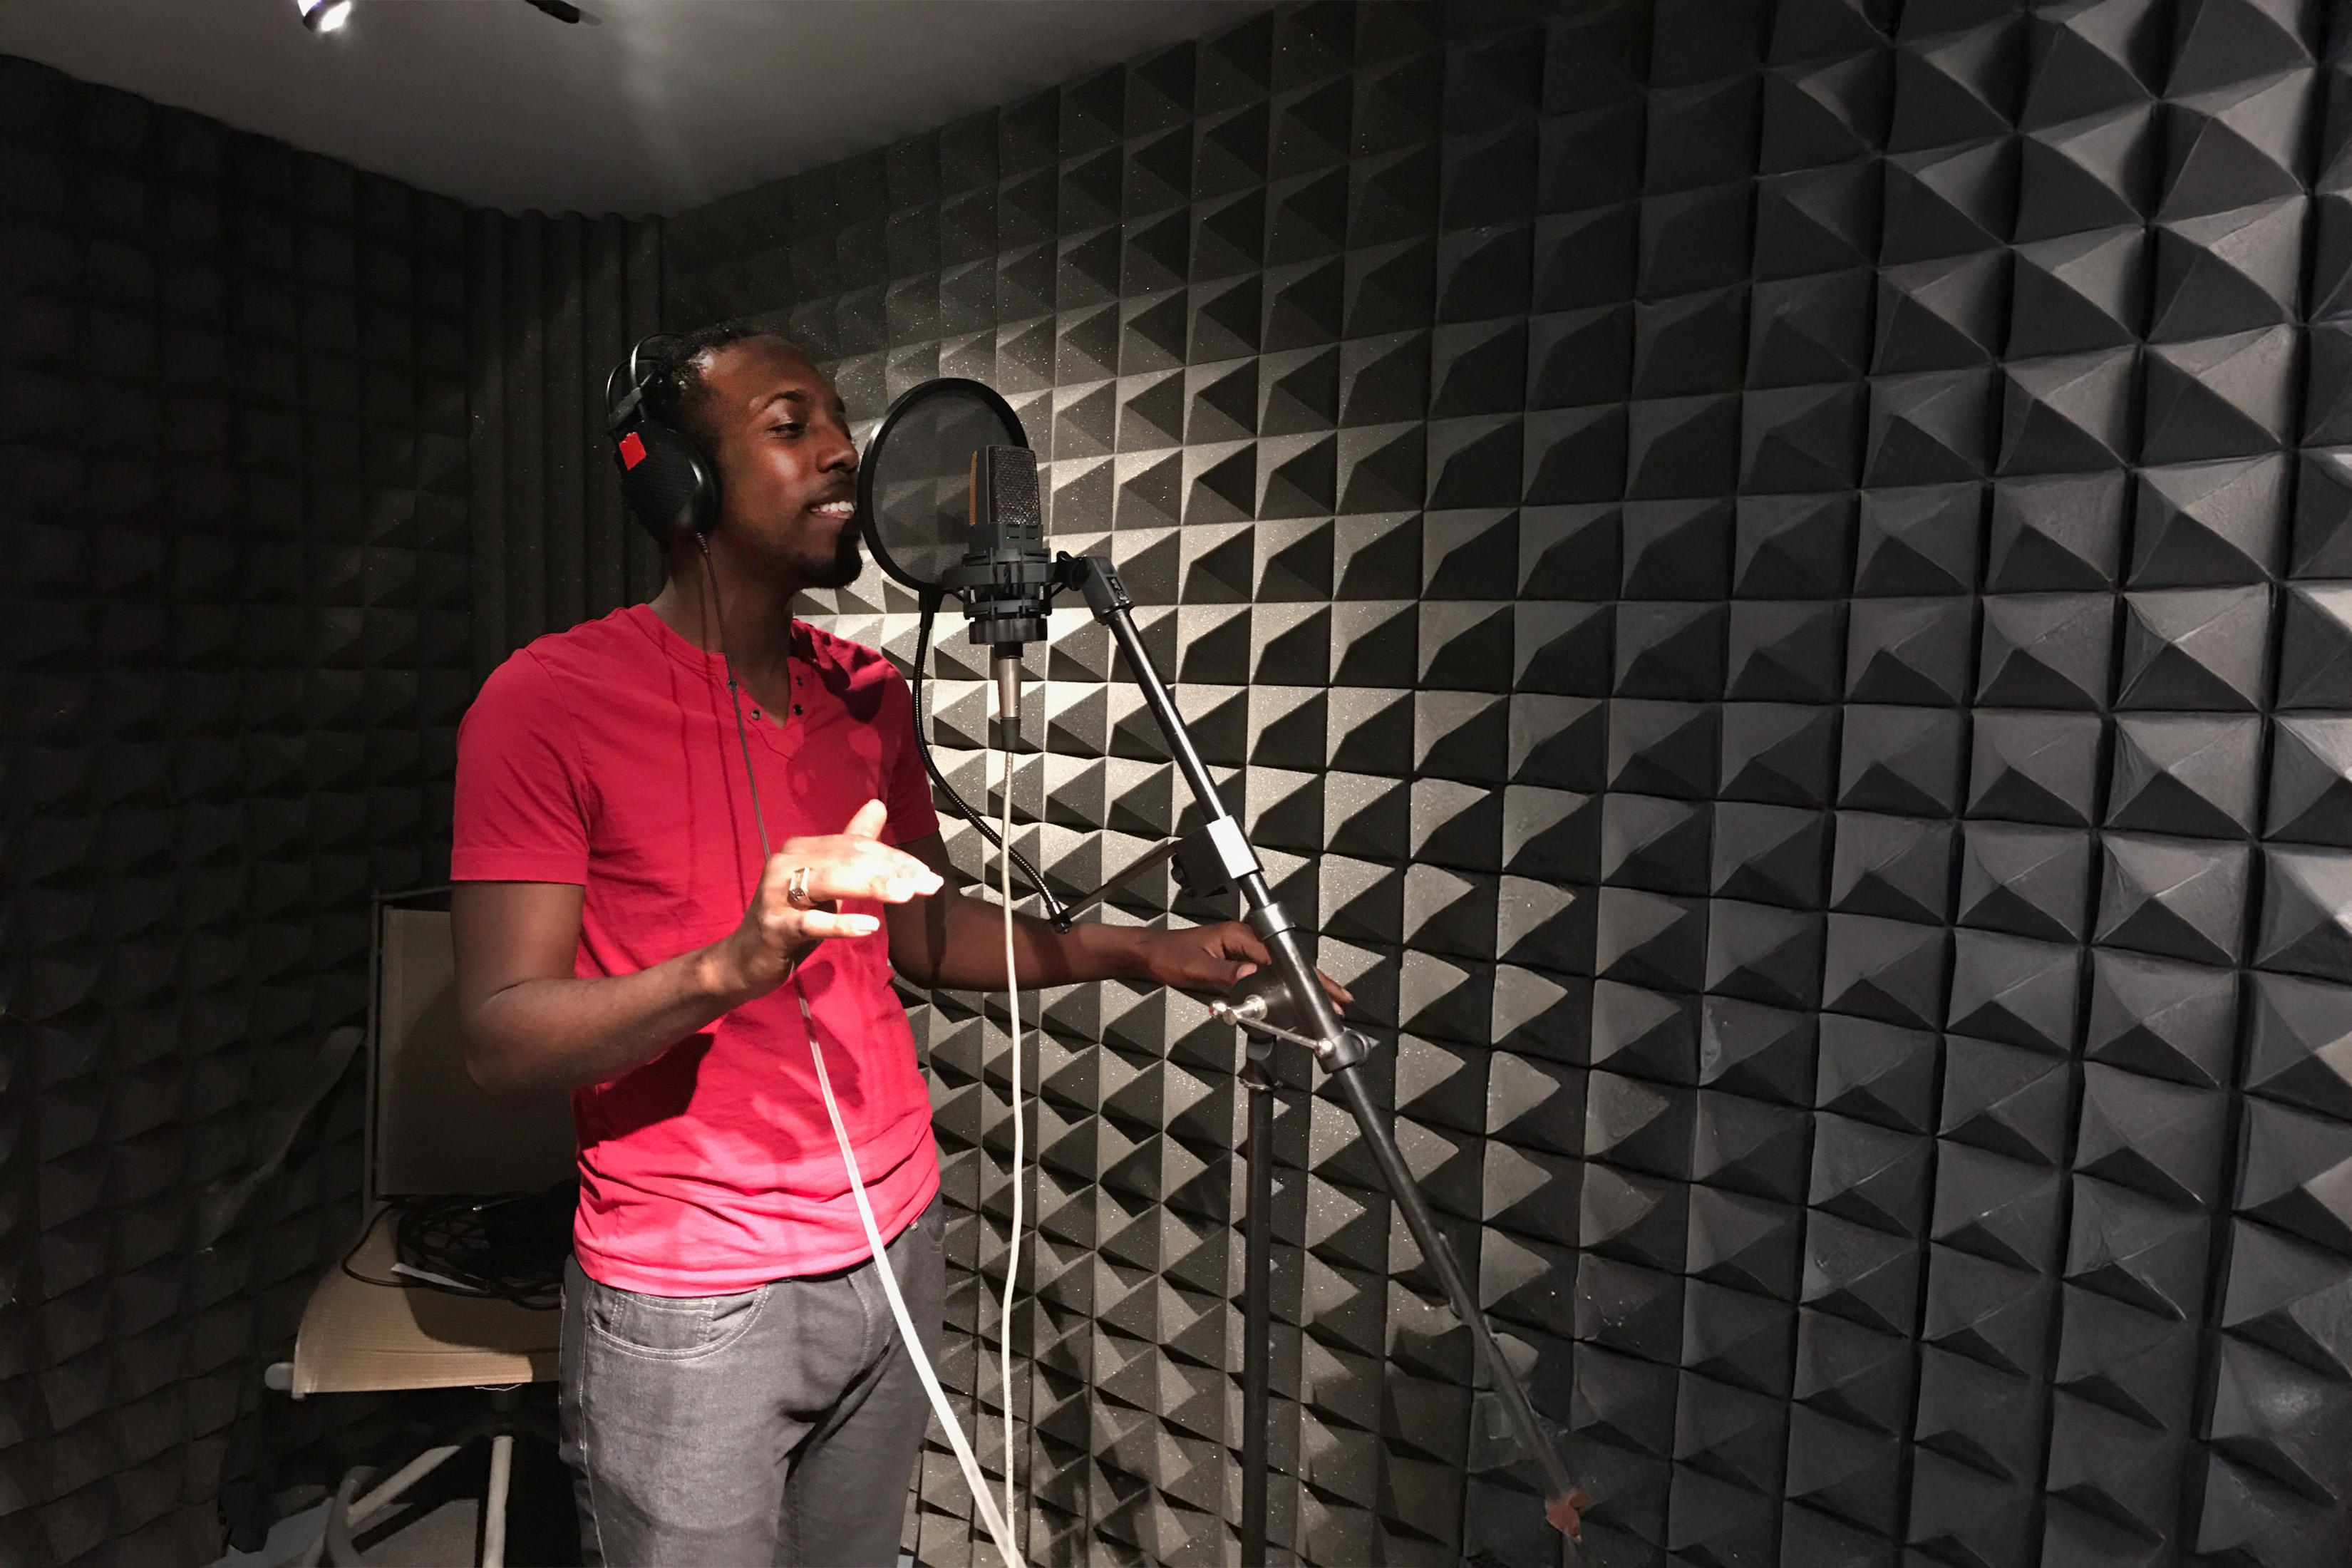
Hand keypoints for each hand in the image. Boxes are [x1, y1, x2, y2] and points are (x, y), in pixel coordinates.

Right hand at [709, 800, 942, 998]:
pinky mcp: (775, 926)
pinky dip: (840, 923)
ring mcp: (777, 894)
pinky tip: (869, 927)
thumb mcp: (826, 881)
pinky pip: (811, 922)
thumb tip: (878, 805)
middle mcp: (787, 863)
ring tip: (906, 894)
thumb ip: (851, 844)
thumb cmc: (792, 919)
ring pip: (830, 882)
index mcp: (802, 849)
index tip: (927, 875)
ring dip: (871, 887)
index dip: (895, 859)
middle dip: (892, 872)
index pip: (856, 847)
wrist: (745, 959)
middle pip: (848, 860)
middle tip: (928, 885)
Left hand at [1137, 921, 1352, 1011]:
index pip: (1281, 957)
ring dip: (1304, 984)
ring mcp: (1242, 948)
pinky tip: (1297, 996)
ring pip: (1283, 966)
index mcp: (1238, 936)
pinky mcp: (1238, 959)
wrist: (1149, 954)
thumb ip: (1225, 972)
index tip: (1322, 991)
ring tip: (1324, 1001)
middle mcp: (1243, 938)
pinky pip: (1270, 971)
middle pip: (1289, 961)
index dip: (1305, 977)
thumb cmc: (1167, 955)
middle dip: (1316, 981)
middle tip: (1336, 1000)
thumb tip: (1251, 976)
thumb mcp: (1195, 967)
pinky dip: (1287, 984)